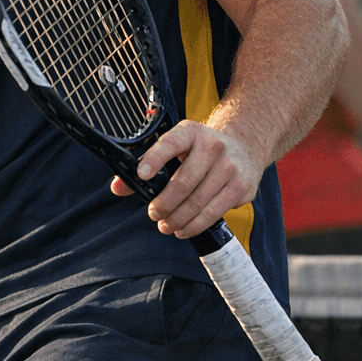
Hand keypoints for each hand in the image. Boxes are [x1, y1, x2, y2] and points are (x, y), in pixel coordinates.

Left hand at [111, 120, 263, 237]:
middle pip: (183, 182)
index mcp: (190, 132)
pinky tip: (184, 228)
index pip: (170, 144)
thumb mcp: (176, 146)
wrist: (244, 146)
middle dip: (164, 203)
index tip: (141, 176)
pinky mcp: (241, 187)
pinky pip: (214, 212)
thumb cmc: (200, 150)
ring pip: (198, 201)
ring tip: (166, 225)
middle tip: (153, 214)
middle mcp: (212, 146)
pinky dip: (196, 225)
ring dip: (178, 218)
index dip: (154, 160)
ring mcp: (229, 167)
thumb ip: (146, 164)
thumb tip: (117, 187)